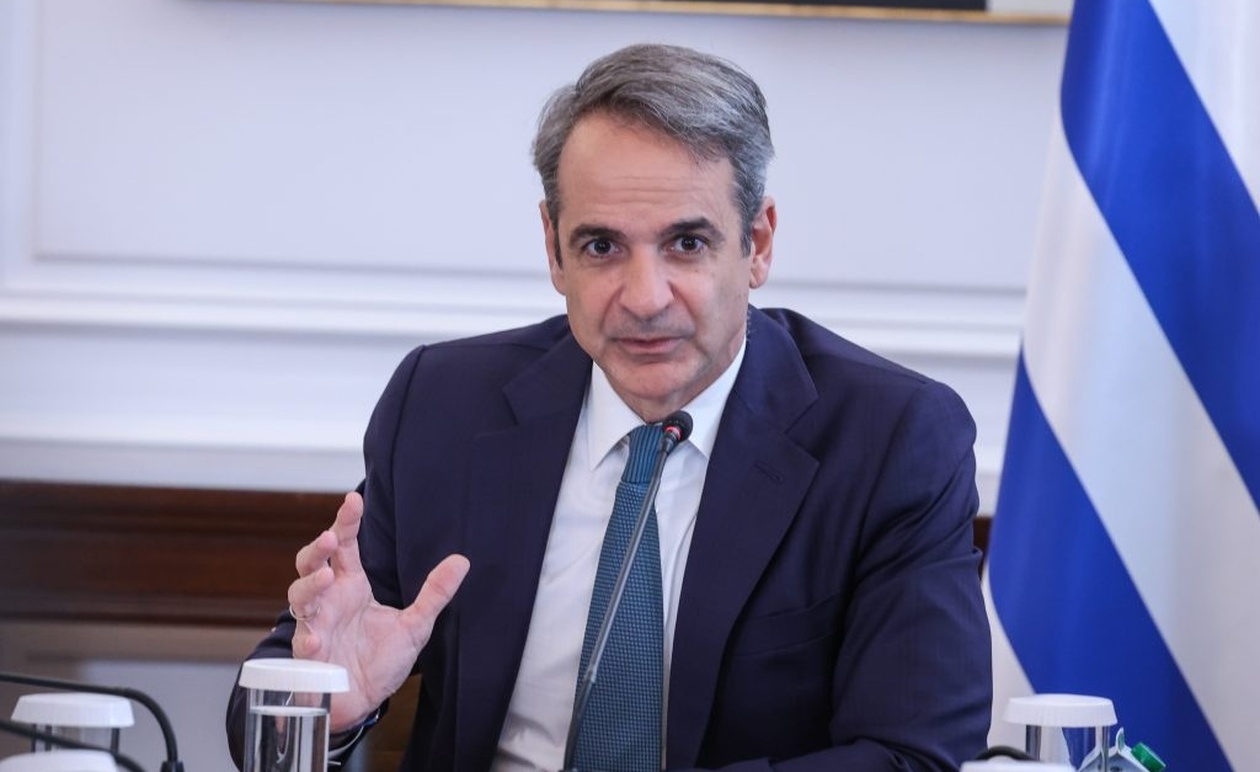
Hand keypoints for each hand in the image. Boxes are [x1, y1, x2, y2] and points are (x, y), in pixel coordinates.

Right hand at [286, 491, 469, 730]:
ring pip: (300, 597)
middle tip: (331, 538)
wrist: (362, 701)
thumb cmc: (380, 661)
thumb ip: (435, 593)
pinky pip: (302, 644)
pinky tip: (316, 641)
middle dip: (317, 550)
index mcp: (352, 587)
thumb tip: (461, 560)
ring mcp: (315, 626)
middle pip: (312, 564)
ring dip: (309, 586)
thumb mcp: (415, 626)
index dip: (346, 523)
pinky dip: (307, 642)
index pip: (345, 547)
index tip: (353, 500)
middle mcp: (329, 601)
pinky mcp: (308, 657)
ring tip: (325, 578)